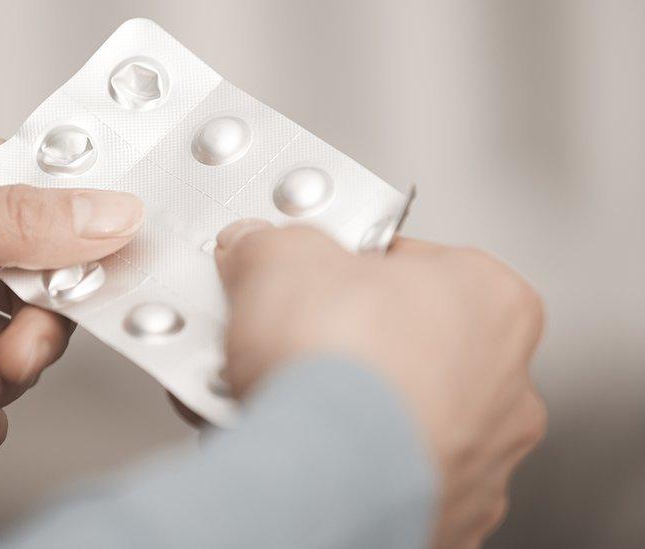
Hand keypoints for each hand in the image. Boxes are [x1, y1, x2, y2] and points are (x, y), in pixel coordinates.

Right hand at [212, 219, 545, 548]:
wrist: (322, 474)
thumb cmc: (335, 367)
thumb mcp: (281, 259)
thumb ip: (273, 243)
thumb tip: (260, 247)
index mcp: (492, 298)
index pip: (416, 264)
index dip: (350, 268)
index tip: (313, 281)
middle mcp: (509, 382)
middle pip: (416, 343)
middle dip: (355, 343)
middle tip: (299, 344)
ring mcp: (485, 456)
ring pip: (410, 416)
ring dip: (358, 407)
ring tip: (294, 403)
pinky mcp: (452, 515)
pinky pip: (397, 476)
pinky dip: (358, 463)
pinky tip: (312, 450)